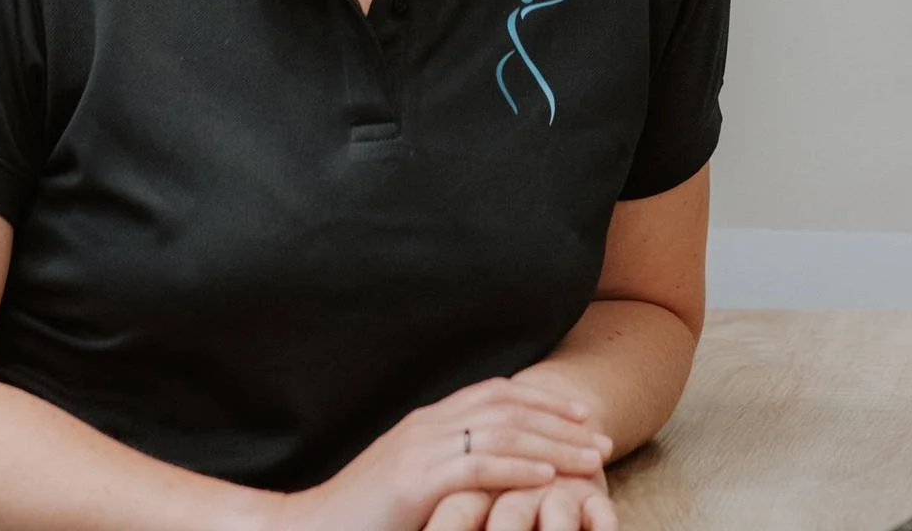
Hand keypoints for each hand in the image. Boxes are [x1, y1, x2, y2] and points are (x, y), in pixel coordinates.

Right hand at [273, 377, 611, 530]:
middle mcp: (427, 424)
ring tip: (591, 460)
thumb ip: (449, 470)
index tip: (579, 414)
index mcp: (427, 421)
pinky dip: (520, 468)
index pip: (495, 394)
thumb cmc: (366, 517)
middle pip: (507, 407)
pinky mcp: (416, 479)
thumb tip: (495, 474)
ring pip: (502, 433)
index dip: (542, 400)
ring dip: (553, 446)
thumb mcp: (414, 484)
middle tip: (600, 436)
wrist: (311, 529)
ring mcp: (421, 448)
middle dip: (559, 421)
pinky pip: (480, 465)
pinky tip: (550, 478)